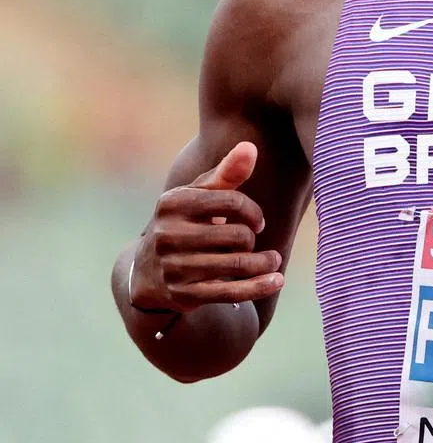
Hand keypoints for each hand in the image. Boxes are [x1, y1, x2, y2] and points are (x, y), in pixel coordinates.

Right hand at [132, 142, 283, 313]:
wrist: (147, 271)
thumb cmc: (184, 223)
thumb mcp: (198, 195)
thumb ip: (226, 172)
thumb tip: (250, 147)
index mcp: (173, 203)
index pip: (232, 202)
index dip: (253, 212)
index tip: (257, 222)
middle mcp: (168, 235)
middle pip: (238, 235)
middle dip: (252, 239)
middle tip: (252, 242)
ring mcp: (174, 267)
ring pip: (238, 264)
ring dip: (264, 263)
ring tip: (272, 260)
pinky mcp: (183, 295)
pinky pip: (230, 292)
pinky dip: (258, 286)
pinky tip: (276, 280)